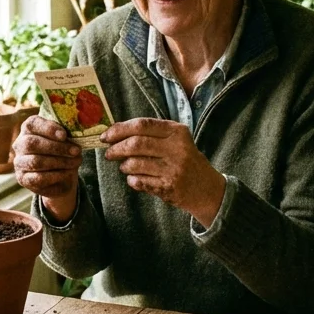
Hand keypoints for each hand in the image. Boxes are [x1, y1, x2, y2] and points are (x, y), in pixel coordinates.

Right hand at [13, 115, 81, 221]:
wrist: (61, 177)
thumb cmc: (63, 152)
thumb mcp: (65, 139)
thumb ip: (65, 133)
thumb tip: (76, 132)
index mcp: (29, 129)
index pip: (32, 124)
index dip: (48, 128)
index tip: (64, 135)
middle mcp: (20, 144)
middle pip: (33, 143)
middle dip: (57, 147)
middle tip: (76, 151)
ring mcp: (19, 162)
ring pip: (36, 161)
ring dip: (60, 162)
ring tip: (76, 162)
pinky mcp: (23, 179)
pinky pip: (38, 178)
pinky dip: (56, 175)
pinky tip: (67, 172)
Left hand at [102, 118, 225, 227]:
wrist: (207, 189)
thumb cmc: (186, 160)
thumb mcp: (176, 140)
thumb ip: (152, 134)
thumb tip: (115, 132)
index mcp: (177, 132)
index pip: (142, 125)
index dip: (120, 129)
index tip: (106, 136)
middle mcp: (177, 149)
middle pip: (136, 144)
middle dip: (116, 149)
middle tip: (109, 153)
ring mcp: (173, 169)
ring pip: (135, 164)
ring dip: (124, 166)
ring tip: (125, 167)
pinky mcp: (169, 187)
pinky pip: (139, 182)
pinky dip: (132, 180)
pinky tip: (135, 179)